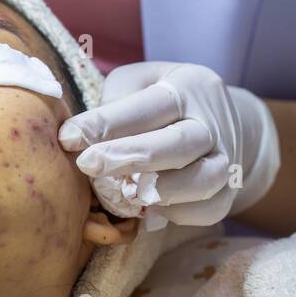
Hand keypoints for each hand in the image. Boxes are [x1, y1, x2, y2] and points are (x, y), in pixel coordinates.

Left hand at [58, 61, 278, 227]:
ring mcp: (226, 159)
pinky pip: (207, 210)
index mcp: (186, 87)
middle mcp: (212, 122)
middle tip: (87, 165)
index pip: (147, 106)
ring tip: (123, 193)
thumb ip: (113, 103)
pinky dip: (177, 213)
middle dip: (130, 156)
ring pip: (203, 180)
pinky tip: (148, 208)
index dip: (105, 123)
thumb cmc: (160, 101)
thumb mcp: (137, 83)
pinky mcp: (228, 191)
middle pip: (179, 143)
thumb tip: (77, 137)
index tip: (67, 138)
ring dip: (160, 190)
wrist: (220, 121)